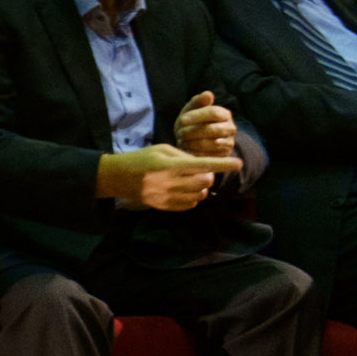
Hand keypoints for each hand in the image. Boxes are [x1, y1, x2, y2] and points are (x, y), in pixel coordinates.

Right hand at [95, 144, 242, 211]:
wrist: (117, 177)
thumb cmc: (141, 158)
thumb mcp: (161, 149)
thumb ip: (183, 155)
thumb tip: (203, 165)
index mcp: (170, 164)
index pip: (203, 164)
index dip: (223, 165)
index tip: (238, 163)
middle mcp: (170, 182)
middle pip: (204, 181)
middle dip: (209, 175)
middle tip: (203, 171)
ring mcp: (167, 196)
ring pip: (199, 195)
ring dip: (202, 187)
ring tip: (194, 180)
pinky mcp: (164, 206)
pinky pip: (190, 205)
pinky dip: (194, 198)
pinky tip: (186, 191)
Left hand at [173, 91, 236, 159]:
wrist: (195, 139)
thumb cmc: (192, 121)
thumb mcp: (192, 109)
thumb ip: (198, 101)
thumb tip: (208, 94)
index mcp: (224, 114)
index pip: (214, 113)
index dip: (197, 116)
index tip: (182, 119)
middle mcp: (230, 128)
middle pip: (213, 130)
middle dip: (193, 131)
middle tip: (179, 133)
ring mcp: (228, 143)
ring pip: (211, 144)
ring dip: (193, 142)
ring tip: (181, 140)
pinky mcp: (223, 156)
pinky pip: (210, 156)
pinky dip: (195, 152)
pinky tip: (186, 149)